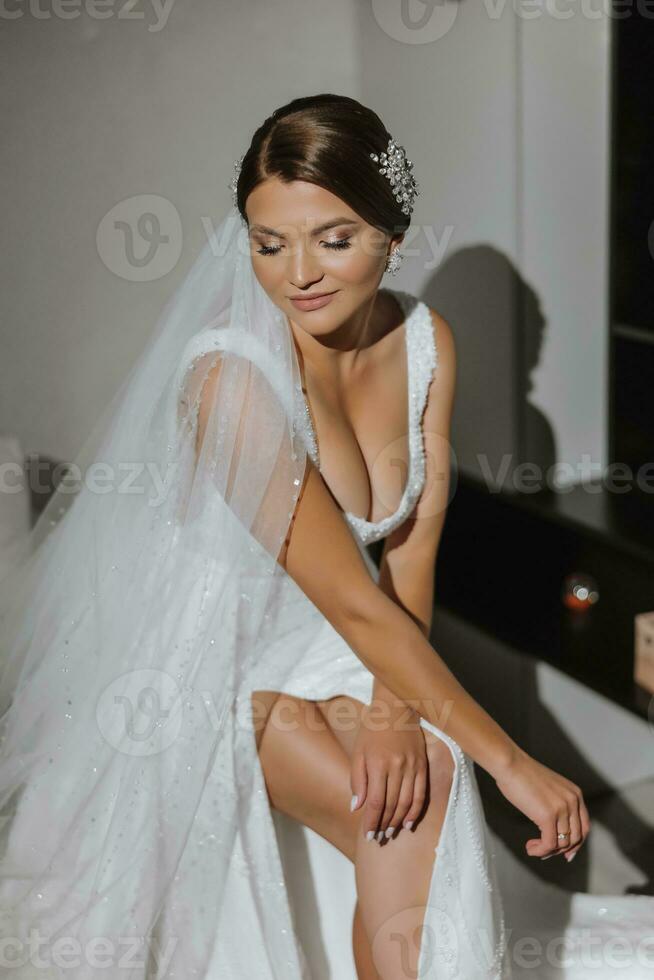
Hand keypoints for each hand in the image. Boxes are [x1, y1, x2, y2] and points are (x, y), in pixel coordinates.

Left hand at [349, 698, 427, 842]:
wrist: (395, 709)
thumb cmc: (372, 731)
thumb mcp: (358, 752)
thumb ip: (357, 780)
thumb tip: (356, 808)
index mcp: (377, 764)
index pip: (374, 802)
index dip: (371, 821)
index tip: (368, 834)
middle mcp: (396, 767)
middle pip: (391, 805)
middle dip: (383, 824)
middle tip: (378, 838)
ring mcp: (412, 767)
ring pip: (406, 803)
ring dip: (397, 821)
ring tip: (390, 833)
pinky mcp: (422, 766)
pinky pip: (420, 794)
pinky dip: (414, 811)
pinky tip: (408, 823)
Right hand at [492, 745, 590, 860]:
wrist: (510, 764)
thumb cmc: (522, 775)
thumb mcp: (549, 789)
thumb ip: (557, 805)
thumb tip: (557, 829)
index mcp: (575, 794)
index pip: (584, 827)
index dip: (576, 844)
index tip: (565, 854)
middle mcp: (572, 801)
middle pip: (575, 838)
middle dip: (561, 850)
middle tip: (545, 852)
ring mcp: (562, 809)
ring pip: (562, 843)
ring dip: (547, 851)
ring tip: (533, 847)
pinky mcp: (547, 816)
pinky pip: (549, 844)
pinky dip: (540, 851)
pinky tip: (529, 848)